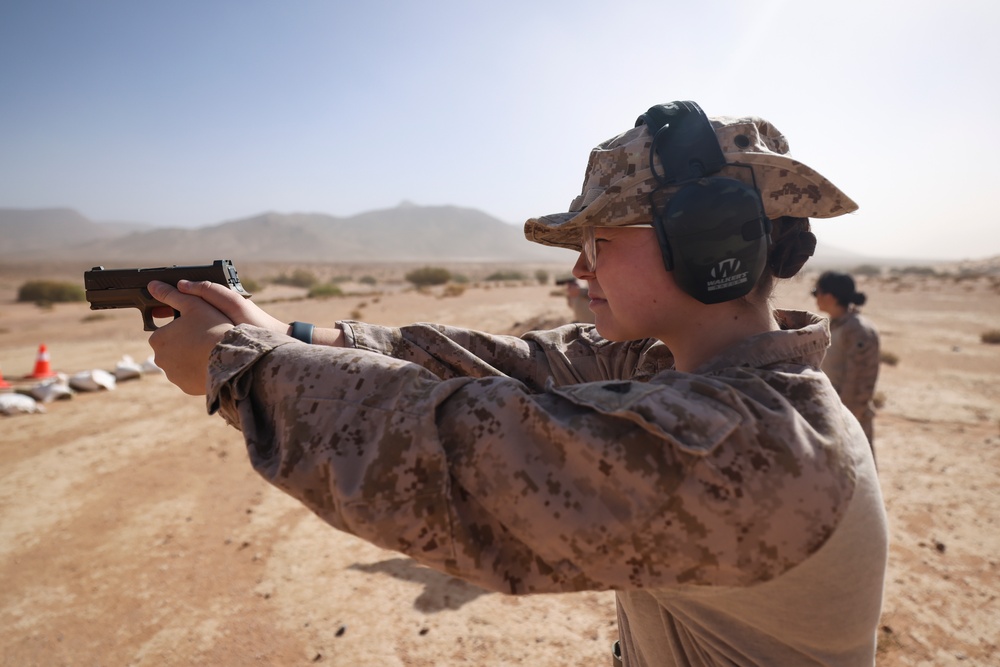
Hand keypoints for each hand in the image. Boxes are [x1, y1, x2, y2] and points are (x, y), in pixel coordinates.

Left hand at [147, 280, 256, 394]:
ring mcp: (173, 375)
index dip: (181, 327)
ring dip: (191, 358)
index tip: (197, 326)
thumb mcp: (193, 304)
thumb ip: (171, 295)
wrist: (232, 358)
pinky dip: (198, 371)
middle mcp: (159, 359)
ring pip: (181, 363)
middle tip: (205, 337)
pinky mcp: (186, 387)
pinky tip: (211, 364)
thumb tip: (152, 286)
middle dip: (184, 343)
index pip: (164, 331)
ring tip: (210, 351)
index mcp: (158, 338)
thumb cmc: (213, 328)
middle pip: (172, 348)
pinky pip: (191, 377)